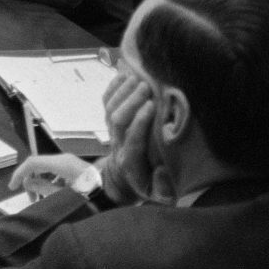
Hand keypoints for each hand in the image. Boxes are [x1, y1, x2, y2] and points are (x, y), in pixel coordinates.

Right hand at [9, 154, 91, 198]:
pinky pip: (56, 172)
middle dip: (30, 180)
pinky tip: (54, 195)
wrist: (115, 193)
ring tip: (42, 199)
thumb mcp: (65, 195)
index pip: (32, 162)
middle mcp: (64, 159)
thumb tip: (28, 183)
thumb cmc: (91, 195)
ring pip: (46, 169)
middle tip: (31, 199)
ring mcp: (70, 163)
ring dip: (40, 182)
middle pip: (38, 165)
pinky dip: (50, 182)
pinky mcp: (74, 168)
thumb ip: (43, 188)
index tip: (13, 187)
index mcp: (61, 163)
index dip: (19, 173)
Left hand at [97, 71, 172, 204]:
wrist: (123, 181)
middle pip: (117, 120)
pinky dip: (113, 87)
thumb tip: (163, 172)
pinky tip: (123, 73)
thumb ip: (163, 187)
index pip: (132, 140)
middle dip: (130, 102)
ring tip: (137, 77)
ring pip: (110, 108)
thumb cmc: (147, 186)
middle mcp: (117, 145)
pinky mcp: (109, 123)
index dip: (140, 122)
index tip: (151, 106)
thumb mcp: (160, 195)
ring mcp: (111, 132)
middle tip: (145, 86)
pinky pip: (106, 102)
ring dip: (122, 91)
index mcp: (130, 162)